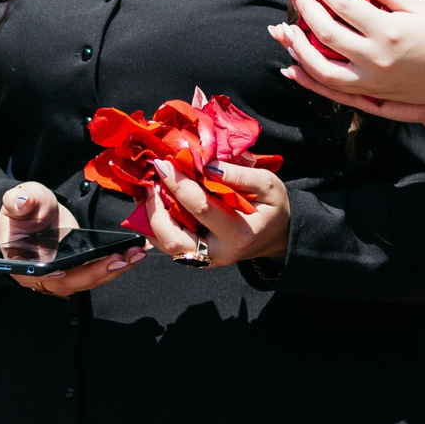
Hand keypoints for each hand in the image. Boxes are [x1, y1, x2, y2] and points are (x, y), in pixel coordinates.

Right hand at [0, 182, 145, 297]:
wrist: (36, 213)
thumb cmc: (25, 209)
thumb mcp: (19, 200)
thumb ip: (18, 201)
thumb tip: (21, 202)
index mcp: (22, 264)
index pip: (39, 275)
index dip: (56, 276)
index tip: (67, 272)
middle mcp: (43, 277)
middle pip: (71, 282)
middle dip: (98, 272)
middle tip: (120, 259)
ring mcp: (63, 278)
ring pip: (90, 280)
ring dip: (115, 268)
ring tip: (136, 253)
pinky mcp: (80, 272)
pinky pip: (99, 272)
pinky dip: (119, 263)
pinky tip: (136, 251)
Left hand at [142, 157, 291, 270]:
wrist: (275, 235)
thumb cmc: (272, 207)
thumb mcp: (268, 185)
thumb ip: (241, 175)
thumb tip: (207, 164)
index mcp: (239, 234)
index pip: (201, 208)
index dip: (179, 184)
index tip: (164, 164)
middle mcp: (217, 253)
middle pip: (173, 239)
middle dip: (155, 210)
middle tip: (150, 182)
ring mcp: (204, 259)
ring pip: (165, 245)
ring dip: (150, 217)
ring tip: (149, 189)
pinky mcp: (195, 257)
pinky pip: (167, 243)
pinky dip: (155, 223)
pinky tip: (155, 202)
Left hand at [274, 0, 424, 109]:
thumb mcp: (416, 3)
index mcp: (388, 31)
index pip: (342, 4)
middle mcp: (375, 59)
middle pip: (325, 33)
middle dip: (303, 7)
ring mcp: (371, 81)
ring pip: (320, 67)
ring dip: (297, 46)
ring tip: (283, 27)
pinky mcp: (370, 95)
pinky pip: (330, 89)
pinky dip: (308, 78)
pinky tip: (291, 65)